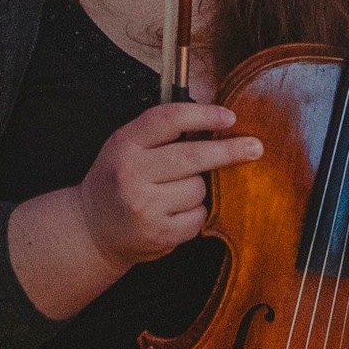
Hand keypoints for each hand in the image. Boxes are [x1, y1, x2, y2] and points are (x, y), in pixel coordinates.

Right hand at [77, 102, 259, 267]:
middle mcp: (131, 173)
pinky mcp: (159, 233)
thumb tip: (214, 120)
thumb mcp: (126, 146)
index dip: (203, 115)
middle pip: (192, 156)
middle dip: (229, 151)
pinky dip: (196, 213)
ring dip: (199, 189)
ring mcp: (144, 206)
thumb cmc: (119, 180)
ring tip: (176, 192)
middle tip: (256, 147)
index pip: (167, 120)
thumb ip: (161, 133)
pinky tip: (176, 212)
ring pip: (198, 189)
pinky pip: (198, 216)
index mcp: (124, 144)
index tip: (230, 116)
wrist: (93, 229)